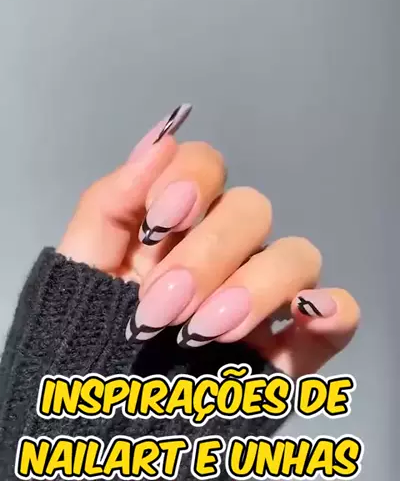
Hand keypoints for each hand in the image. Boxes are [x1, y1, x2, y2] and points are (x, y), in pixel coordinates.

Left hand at [58, 104, 359, 378]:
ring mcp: (264, 293)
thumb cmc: (89, 332)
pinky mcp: (292, 342)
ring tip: (202, 332)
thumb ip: (111, 202)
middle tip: (159, 307)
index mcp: (180, 223)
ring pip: (296, 254)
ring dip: (253, 287)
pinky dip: (330, 310)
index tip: (159, 224)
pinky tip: (300, 320)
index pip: (206, 165)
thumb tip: (159, 139)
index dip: (190, 180)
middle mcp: (228, 248)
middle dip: (206, 256)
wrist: (104, 414)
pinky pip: (338, 312)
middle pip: (251, 210)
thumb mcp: (82, 264)